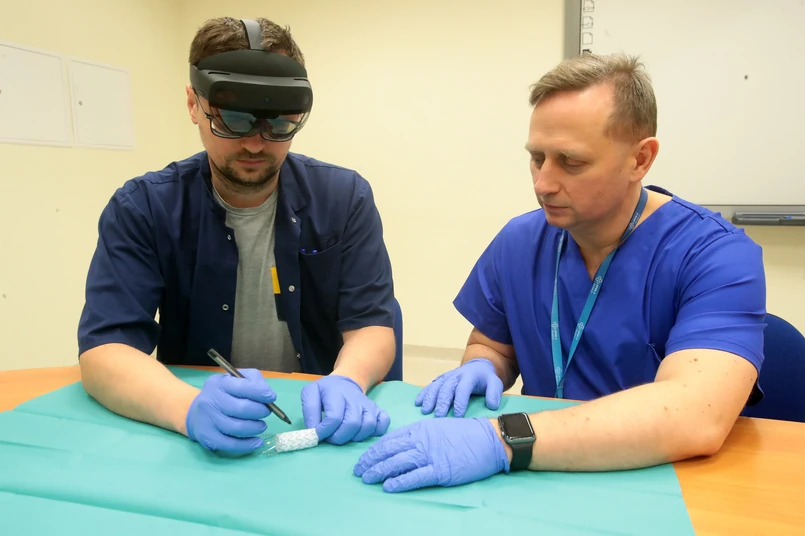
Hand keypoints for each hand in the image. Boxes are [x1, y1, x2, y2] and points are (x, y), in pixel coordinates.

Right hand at [185, 369, 275, 453]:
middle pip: (242, 409)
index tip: (271, 398)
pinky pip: (231, 444)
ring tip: (260, 426)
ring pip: (238, 428)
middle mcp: (211, 400)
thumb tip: (269, 395)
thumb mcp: (235, 380)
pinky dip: (247, 445)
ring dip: (255, 428)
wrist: (195, 412)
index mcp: (220, 383)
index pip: (243, 386)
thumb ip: (253, 381)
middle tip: (266, 412)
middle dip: (260, 411)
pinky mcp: (207, 437)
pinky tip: (256, 442)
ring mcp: (208, 420)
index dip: (260, 392)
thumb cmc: (222, 394)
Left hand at [301, 375, 390, 444]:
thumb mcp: (311, 393)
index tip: (319, 435)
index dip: (325, 431)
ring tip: (345, 435)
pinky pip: (383, 423)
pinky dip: (376, 432)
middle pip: (352, 424)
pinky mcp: (378, 410)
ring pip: (367, 426)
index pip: (334, 417)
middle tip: (331, 438)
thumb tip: (314, 430)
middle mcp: (355, 399)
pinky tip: (363, 432)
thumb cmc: (326, 391)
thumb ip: (309, 411)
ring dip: (355, 437)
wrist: (346, 381)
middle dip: (339, 437)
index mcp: (336, 393)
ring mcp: (368, 405)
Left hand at [354, 417, 509, 491]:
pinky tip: (388, 486)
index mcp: (420, 428)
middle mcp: (421, 440)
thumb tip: (402, 444)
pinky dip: (399, 482)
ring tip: (367, 478)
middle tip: (358, 470)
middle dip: (370, 461)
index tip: (364, 458)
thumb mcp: (438, 426)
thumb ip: (420, 435)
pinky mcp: (440, 470)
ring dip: (379, 471)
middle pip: (388, 450)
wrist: (488, 439)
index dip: (374, 450)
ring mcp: (430, 455)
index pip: (390, 439)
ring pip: (397, 463)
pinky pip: (415, 477)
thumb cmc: (465, 433)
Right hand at [415, 358, 503, 417]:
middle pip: (447, 388)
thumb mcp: (495, 383)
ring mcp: (447, 377)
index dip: (460, 402)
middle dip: (442, 402)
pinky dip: (423, 393)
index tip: (458, 416)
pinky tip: (418, 403)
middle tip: (438, 416)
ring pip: (436, 386)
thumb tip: (492, 405)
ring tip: (425, 410)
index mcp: (469, 376)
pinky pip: (431, 385)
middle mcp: (456, 375)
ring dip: (430, 398)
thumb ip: (494, 393)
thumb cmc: (486, 379)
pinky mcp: (441, 379)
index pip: (463, 389)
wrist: (477, 366)